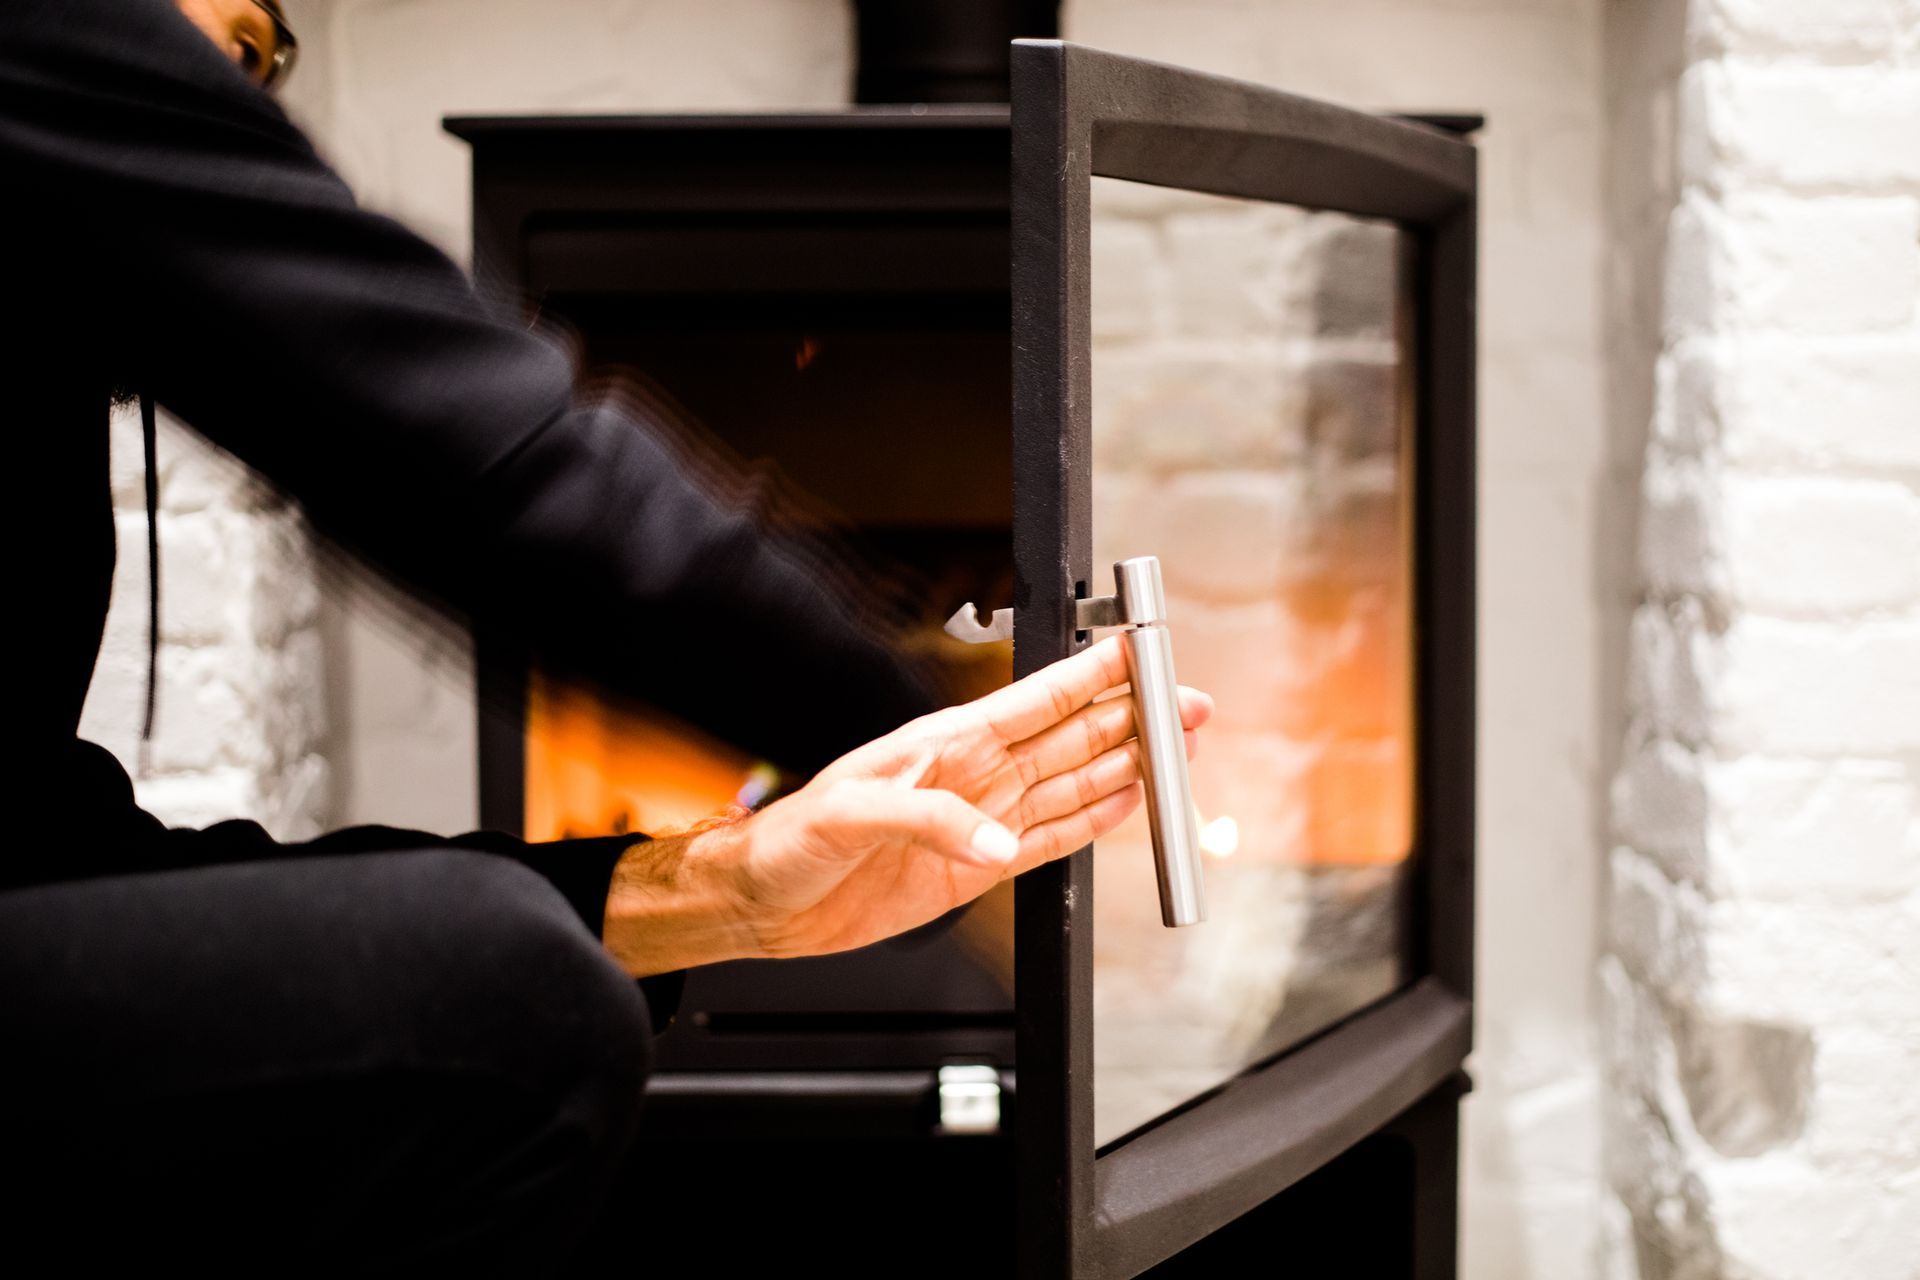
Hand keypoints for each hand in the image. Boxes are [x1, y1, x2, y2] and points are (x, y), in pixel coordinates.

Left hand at [601, 634, 1213, 974]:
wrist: (765, 900)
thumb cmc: (791, 840)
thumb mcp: (851, 813)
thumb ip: (931, 819)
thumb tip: (998, 839)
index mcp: (947, 743)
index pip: (1040, 698)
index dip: (1096, 672)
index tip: (1143, 649)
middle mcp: (975, 773)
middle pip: (1075, 736)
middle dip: (1135, 717)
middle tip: (1189, 705)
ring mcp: (982, 817)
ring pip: (1074, 782)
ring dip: (1127, 765)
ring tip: (1176, 752)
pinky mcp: (978, 866)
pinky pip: (1052, 838)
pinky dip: (1095, 821)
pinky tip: (1127, 804)